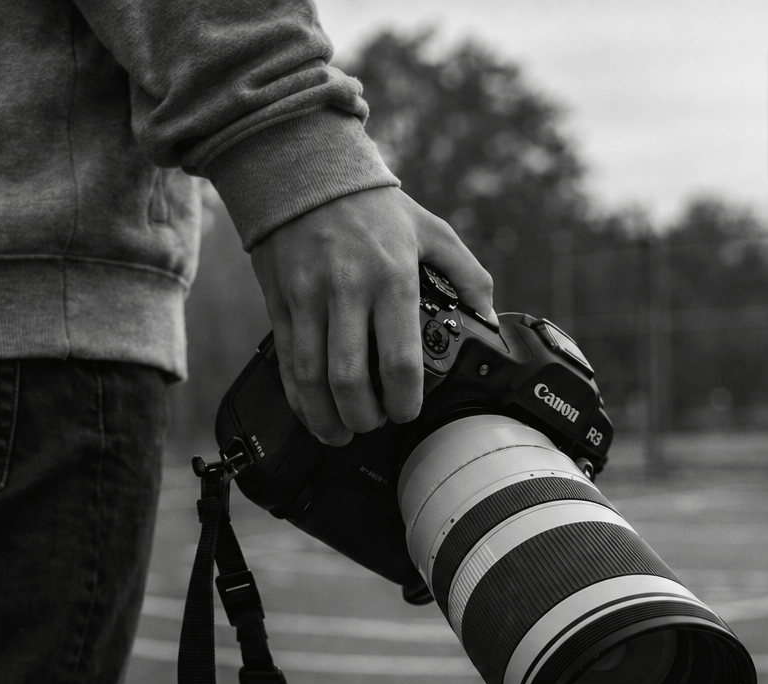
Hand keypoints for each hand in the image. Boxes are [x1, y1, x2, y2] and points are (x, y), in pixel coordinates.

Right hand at [250, 187, 495, 445]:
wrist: (302, 168)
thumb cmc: (372, 203)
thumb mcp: (430, 229)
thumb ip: (467, 273)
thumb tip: (488, 317)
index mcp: (392, 277)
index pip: (399, 360)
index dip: (404, 401)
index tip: (406, 412)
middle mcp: (347, 291)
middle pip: (351, 380)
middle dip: (364, 417)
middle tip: (374, 424)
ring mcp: (308, 298)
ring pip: (312, 378)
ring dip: (327, 417)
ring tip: (342, 432)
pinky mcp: (279, 302)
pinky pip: (286, 363)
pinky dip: (298, 398)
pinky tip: (312, 414)